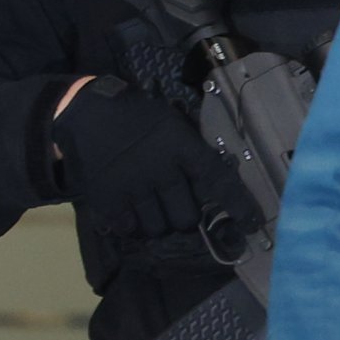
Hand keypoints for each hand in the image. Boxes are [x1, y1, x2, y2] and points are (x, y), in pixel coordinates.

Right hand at [50, 78, 230, 244]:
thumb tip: (216, 187)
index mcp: (182, 148)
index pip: (219, 181)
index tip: (252, 224)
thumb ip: (193, 153)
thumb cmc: (138, 118)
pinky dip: (133, 225)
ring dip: (159, 223)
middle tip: (176, 206)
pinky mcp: (108, 197)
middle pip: (186, 217)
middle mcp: (161, 170)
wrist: (87, 112)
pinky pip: (130, 228)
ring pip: (159, 227)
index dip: (238, 206)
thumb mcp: (173, 125)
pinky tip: (132, 212)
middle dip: (185, 217)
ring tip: (152, 208)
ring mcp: (133, 185)